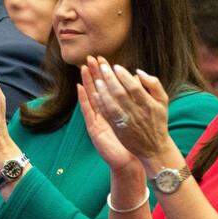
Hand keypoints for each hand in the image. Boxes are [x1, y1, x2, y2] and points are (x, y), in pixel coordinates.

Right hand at [78, 59, 137, 173]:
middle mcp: (103, 114)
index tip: (102, 59)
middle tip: (90, 58)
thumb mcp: (136, 117)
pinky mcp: (94, 129)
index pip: (107, 88)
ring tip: (83, 68)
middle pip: (97, 90)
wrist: (131, 160)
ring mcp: (97, 121)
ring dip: (87, 82)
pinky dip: (83, 99)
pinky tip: (80, 87)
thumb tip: (137, 79)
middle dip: (94, 73)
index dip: (104, 74)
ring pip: (91, 97)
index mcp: (113, 110)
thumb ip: (135, 100)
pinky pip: (88, 111)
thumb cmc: (135, 140)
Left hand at [88, 57, 171, 161]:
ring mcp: (127, 122)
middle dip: (110, 79)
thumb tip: (138, 72)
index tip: (116, 66)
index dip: (124, 76)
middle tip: (102, 67)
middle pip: (121, 93)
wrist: (154, 147)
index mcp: (149, 105)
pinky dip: (101, 104)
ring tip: (97, 79)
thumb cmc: (158, 120)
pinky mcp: (118, 129)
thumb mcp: (163, 101)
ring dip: (103, 91)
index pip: (134, 87)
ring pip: (112, 104)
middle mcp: (137, 113)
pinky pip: (108, 115)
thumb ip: (154, 84)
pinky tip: (95, 94)